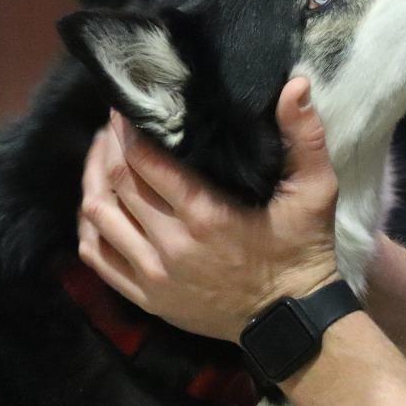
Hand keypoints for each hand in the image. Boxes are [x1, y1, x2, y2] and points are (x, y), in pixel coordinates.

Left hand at [78, 77, 339, 341]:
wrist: (290, 320)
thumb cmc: (302, 249)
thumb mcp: (316, 191)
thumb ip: (306, 137)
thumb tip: (296, 84)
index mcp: (206, 215)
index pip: (146, 160)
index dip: (128, 128)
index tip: (124, 106)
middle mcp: (170, 245)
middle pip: (117, 183)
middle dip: (109, 146)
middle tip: (113, 124)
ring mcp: (153, 275)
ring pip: (99, 216)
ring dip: (93, 180)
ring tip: (102, 156)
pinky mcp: (145, 298)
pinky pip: (97, 256)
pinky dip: (89, 225)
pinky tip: (97, 202)